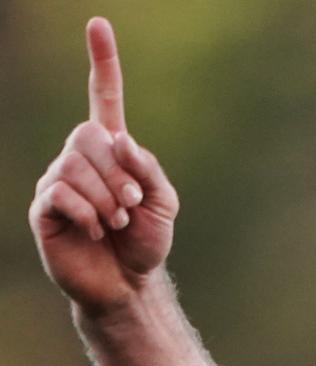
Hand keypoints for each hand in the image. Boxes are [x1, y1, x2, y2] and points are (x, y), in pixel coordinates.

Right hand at [29, 17, 179, 315]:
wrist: (129, 283)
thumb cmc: (146, 241)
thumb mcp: (164, 203)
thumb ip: (148, 168)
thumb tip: (119, 139)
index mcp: (113, 151)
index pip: (104, 97)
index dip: (102, 63)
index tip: (98, 24)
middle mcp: (80, 158)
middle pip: (89, 136)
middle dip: (118, 173)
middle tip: (132, 205)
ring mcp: (58, 180)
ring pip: (75, 165)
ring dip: (106, 198)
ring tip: (116, 222)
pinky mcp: (44, 207)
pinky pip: (60, 192)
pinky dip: (88, 212)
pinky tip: (96, 230)